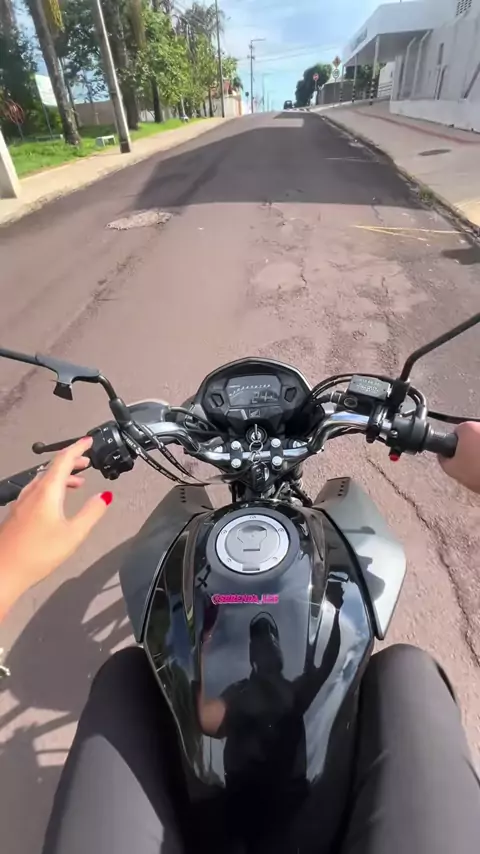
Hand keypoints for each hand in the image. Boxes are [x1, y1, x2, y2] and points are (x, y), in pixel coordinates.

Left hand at [0, 437, 111, 617]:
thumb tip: (105, 496)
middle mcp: (32, 492)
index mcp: (47, 491)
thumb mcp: (74, 534)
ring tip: (77, 482)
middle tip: (87, 461)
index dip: (77, 448)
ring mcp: (22, 502)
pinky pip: (37, 490)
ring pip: (43, 479)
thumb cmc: (39, 553)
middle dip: (71, 461)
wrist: (3, 571)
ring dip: (61, 476)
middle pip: (52, 467)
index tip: (88, 441)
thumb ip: (91, 512)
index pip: (63, 460)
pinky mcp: (17, 513)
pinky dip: (51, 487)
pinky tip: (56, 501)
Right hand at [439, 422, 479, 494]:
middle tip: (471, 462)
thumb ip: (443, 459)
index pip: (456, 432)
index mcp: (467, 428)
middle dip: (471, 447)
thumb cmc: (479, 473)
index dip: (455, 445)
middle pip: (472, 435)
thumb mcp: (452, 470)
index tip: (458, 455)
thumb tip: (443, 455)